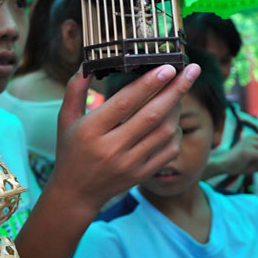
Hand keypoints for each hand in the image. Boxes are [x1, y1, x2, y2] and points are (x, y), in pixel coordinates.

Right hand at [54, 63, 199, 212]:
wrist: (76, 193)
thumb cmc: (71, 150)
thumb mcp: (66, 119)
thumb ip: (75, 90)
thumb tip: (87, 64)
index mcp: (92, 131)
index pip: (125, 103)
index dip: (148, 84)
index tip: (168, 67)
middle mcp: (112, 149)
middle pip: (152, 115)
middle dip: (175, 90)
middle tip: (192, 70)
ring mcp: (129, 164)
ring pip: (165, 132)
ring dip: (177, 108)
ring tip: (180, 90)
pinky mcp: (142, 175)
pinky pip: (169, 150)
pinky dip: (176, 132)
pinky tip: (173, 119)